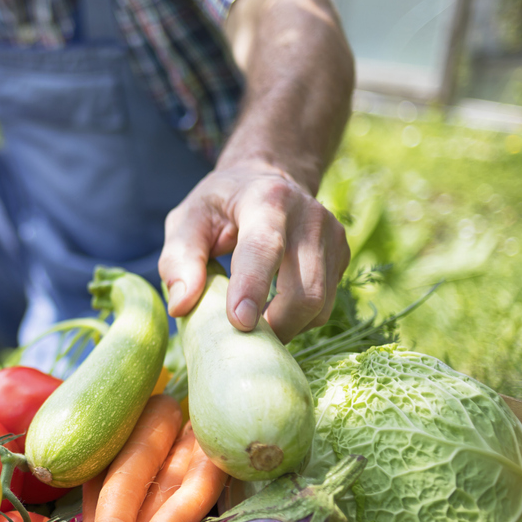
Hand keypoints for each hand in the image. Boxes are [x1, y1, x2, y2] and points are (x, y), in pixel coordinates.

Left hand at [158, 162, 349, 342]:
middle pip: (305, 290)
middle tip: (240, 339)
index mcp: (267, 199)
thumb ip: (179, 259)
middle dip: (273, 326)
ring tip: (253, 322)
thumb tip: (181, 306)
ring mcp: (333, 237)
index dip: (252, 287)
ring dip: (285, 327)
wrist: (267, 182)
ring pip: (319, 305)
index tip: (239, 323)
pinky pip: (324, 305)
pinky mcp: (342, 256)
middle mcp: (310, 216)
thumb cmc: (220, 206)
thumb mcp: (187, 220)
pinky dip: (297, 320)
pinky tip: (271, 309)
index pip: (264, 247)